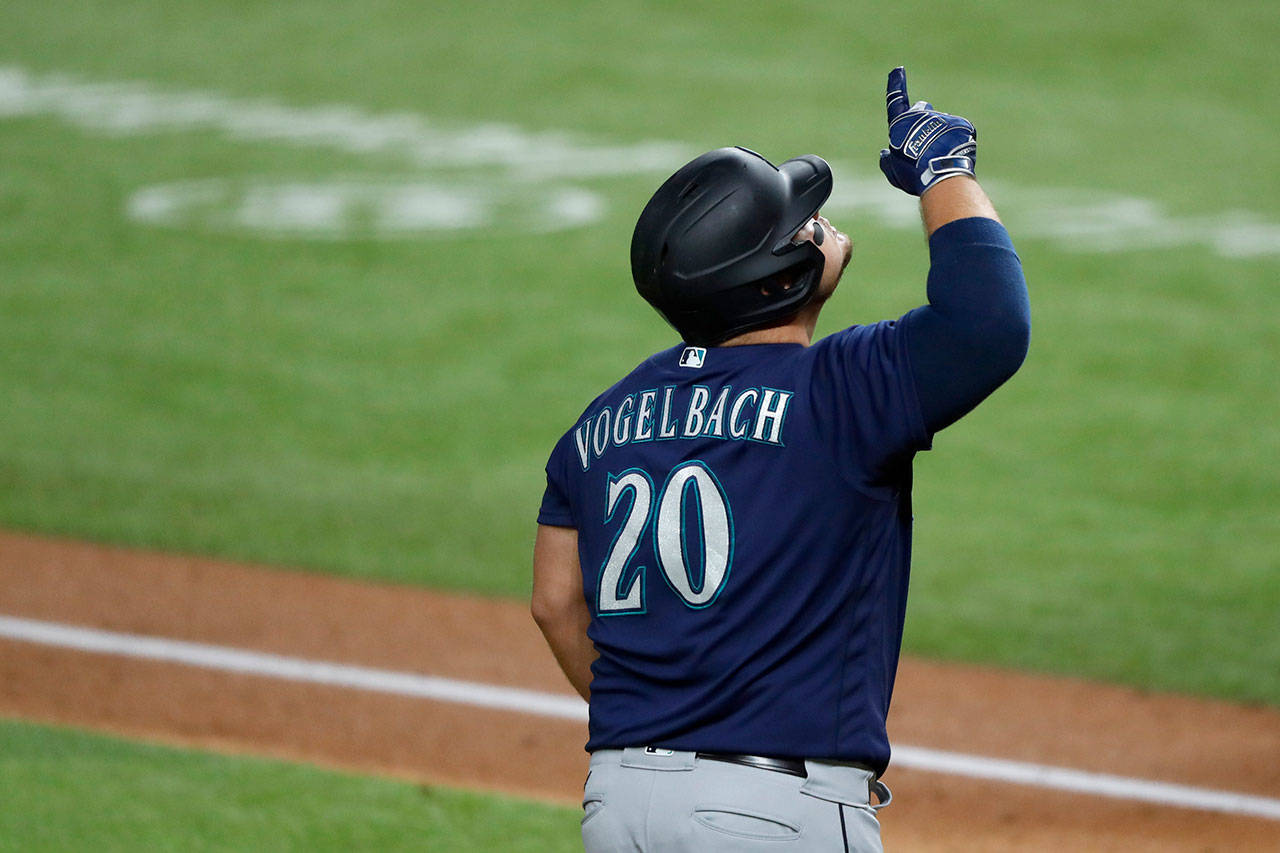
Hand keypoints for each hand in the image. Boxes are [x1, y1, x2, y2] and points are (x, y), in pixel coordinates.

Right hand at [878, 67, 976, 195]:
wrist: (942, 175)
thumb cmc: (914, 174)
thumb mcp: (894, 171)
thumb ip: (887, 161)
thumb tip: (885, 153)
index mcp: (902, 125)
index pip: (896, 101)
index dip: (896, 85)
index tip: (898, 70)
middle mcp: (922, 115)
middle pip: (922, 111)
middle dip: (922, 119)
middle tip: (924, 140)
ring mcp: (943, 117)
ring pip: (942, 125)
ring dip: (941, 138)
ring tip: (941, 158)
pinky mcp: (961, 123)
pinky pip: (958, 132)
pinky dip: (956, 142)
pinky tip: (954, 157)